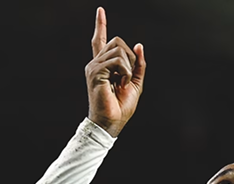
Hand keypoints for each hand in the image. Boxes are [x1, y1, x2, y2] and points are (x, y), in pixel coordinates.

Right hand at [85, 7, 145, 136]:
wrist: (112, 122)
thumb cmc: (121, 107)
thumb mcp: (136, 83)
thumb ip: (139, 65)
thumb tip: (139, 45)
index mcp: (103, 65)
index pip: (100, 40)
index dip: (100, 25)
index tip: (100, 10)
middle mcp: (96, 63)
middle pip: (117, 41)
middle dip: (130, 57)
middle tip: (128, 77)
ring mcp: (94, 67)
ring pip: (119, 50)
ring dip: (129, 66)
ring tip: (123, 82)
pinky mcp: (95, 72)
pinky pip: (117, 61)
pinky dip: (126, 71)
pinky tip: (121, 82)